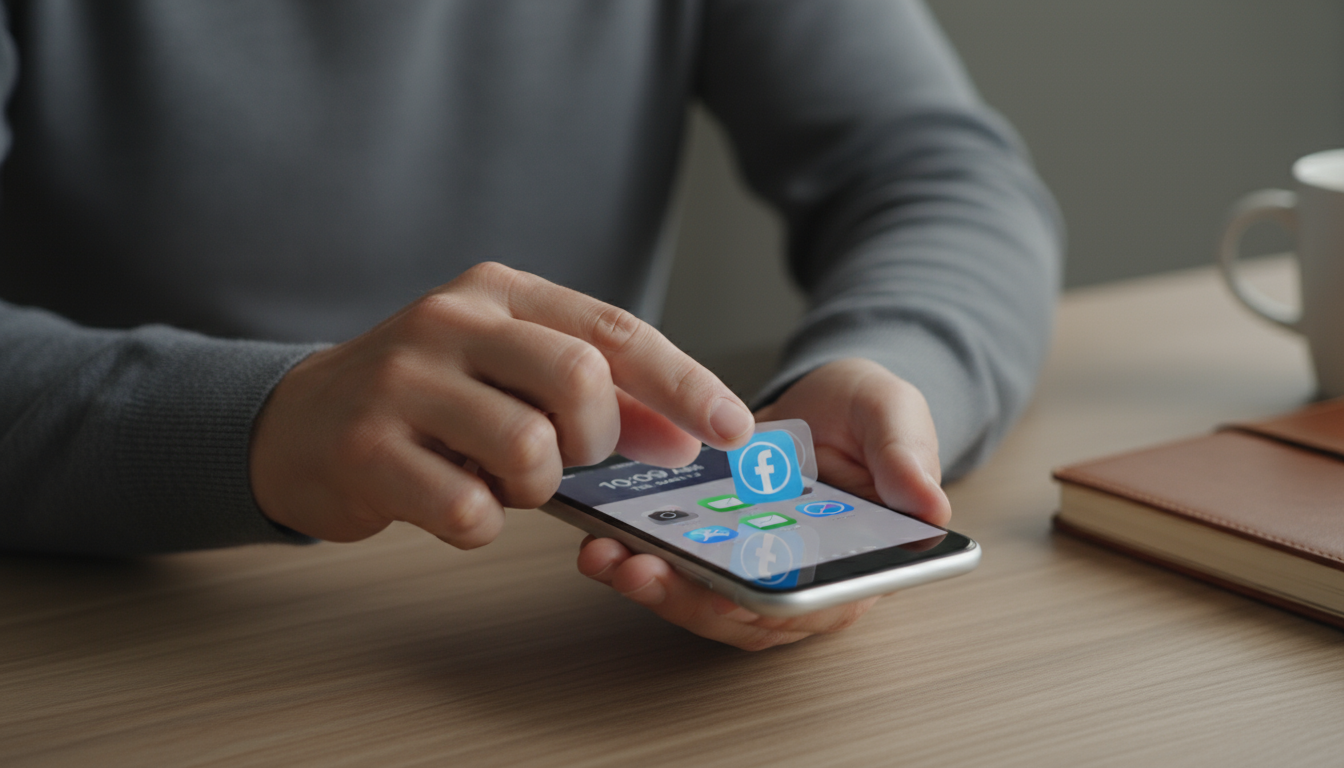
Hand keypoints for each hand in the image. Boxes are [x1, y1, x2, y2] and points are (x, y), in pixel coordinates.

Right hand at [250, 262, 754, 546]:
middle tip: (574, 457)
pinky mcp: (365, 446)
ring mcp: (402, 380)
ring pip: (527, 447)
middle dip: (599, 440)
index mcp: (500, 292)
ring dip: (534, 487)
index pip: (615, 330)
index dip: (685, 383)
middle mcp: (451, 320)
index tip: (732, 429)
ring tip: (499, 479)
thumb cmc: (426, 401)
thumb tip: (684, 439)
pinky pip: (466, 508)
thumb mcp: (511, 377)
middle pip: (580, 379)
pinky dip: (480, 525)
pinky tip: (456, 503)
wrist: (298, 423)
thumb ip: (597, 400)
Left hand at [577, 357, 947, 649]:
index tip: (728, 592)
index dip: (768, 605)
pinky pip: (675, 567)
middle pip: (745, 614)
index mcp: (860, 563)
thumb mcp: (894, 414)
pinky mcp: (712, 549)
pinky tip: (603, 537)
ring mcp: (752, 568)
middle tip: (640, 570)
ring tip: (608, 556)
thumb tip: (932, 508)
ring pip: (703, 599)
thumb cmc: (865, 414)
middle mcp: (801, 579)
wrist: (822, 399)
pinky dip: (637, 558)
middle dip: (689, 597)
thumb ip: (907, 456)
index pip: (813, 602)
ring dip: (652, 584)